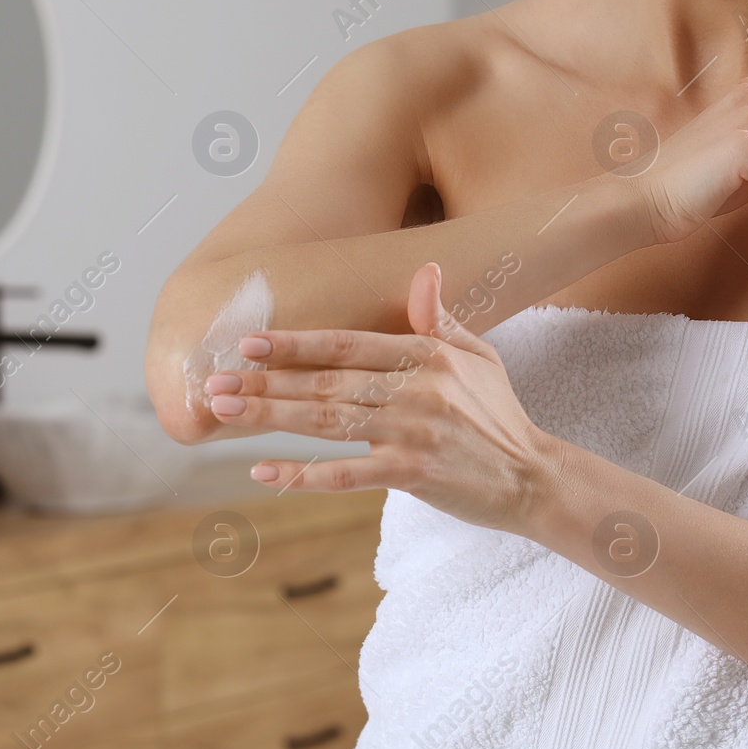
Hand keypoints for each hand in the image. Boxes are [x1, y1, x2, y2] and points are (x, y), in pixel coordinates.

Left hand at [203, 262, 554, 532]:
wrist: (534, 477)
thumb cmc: (498, 415)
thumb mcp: (479, 356)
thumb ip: (440, 320)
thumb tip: (425, 272)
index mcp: (427, 356)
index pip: (348, 344)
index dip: (296, 343)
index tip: (249, 342)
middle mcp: (417, 390)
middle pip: (327, 383)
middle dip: (266, 382)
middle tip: (213, 382)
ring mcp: (414, 434)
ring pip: (329, 423)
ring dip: (272, 417)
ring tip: (225, 412)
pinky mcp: (413, 475)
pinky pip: (347, 475)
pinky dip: (303, 475)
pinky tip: (263, 473)